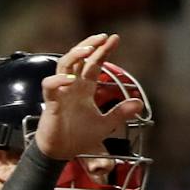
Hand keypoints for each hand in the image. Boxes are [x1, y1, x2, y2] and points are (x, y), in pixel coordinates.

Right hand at [35, 33, 143, 161]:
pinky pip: (50, 86)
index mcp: (84, 89)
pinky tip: (70, 79)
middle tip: (102, 36)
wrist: (61, 153)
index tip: (115, 38)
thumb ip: (120, 113)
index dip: (103, 51)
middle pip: (77, 58)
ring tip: (88, 49)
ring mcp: (61, 93)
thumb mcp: (105, 124)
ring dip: (75, 55)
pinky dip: (58, 80)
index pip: (93, 64)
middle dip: (89, 45)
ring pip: (63, 65)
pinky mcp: (51, 104)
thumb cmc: (78, 138)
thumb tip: (139, 103)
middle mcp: (72, 87)